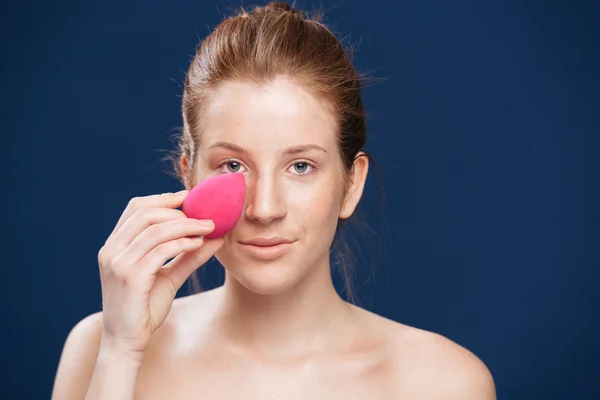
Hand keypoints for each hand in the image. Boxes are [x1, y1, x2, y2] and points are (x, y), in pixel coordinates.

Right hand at [96, 190, 222, 356]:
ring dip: (186, 225)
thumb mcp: (168, 276)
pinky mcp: (130, 277)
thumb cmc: (145, 308)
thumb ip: (188, 256)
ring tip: (208, 228)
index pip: (135, 208)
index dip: (163, 199)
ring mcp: (118, 263)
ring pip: (155, 230)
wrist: (127, 343)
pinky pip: (160, 251)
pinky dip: (182, 243)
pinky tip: (199, 244)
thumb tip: (215, 236)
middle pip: (145, 213)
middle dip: (178, 211)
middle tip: (205, 215)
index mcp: (115, 245)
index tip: (189, 197)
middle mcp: (111, 250)